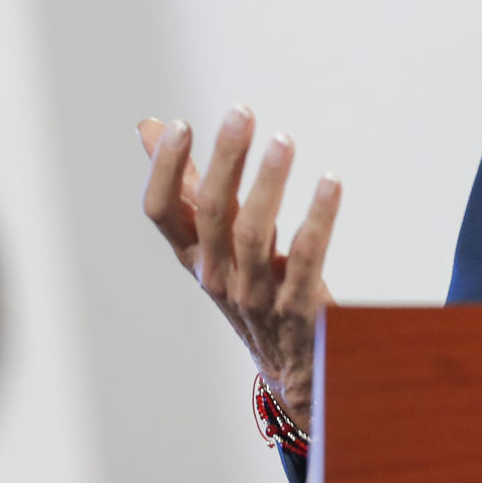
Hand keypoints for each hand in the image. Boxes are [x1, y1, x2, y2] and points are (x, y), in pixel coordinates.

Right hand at [138, 107, 340, 431]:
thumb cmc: (251, 289)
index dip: (165, 170)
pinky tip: (331, 183)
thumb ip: (189, 185)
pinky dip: (318, 219)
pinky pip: (305, 258)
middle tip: (241, 113)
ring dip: (268, 184)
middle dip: (225, 161)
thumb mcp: (215, 242)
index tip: (179, 125)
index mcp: (194, 258)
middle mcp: (216, 276)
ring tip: (283, 141)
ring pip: (253, 234)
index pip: (162, 213)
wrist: (293, 368)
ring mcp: (255, 295)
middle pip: (210, 214)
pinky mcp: (298, 307)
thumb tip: (150, 127)